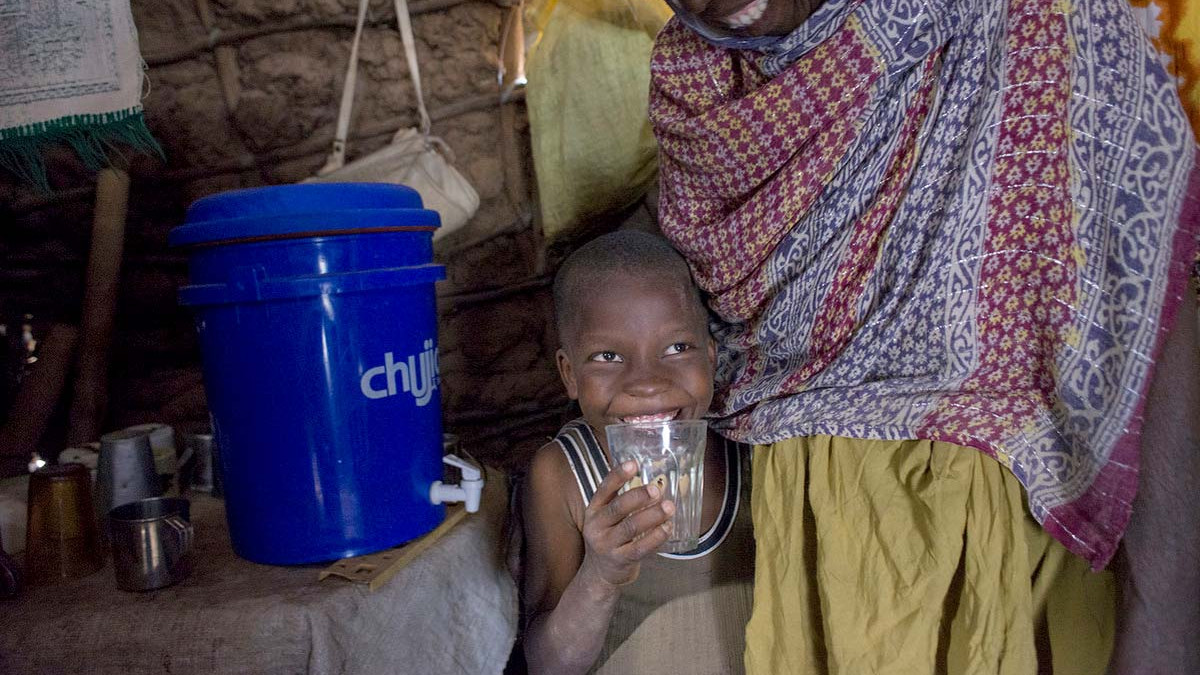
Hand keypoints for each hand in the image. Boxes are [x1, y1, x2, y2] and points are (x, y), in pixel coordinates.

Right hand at [578, 460, 674, 588]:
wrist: (600, 573)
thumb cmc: (610, 538)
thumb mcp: (607, 518)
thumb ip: (623, 502)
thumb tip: (655, 481)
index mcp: (594, 510)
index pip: (604, 489)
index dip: (618, 475)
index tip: (634, 464)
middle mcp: (596, 526)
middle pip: (618, 508)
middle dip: (638, 496)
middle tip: (657, 489)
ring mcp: (606, 545)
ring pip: (630, 528)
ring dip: (652, 516)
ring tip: (669, 507)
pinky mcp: (619, 560)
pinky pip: (640, 549)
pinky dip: (656, 538)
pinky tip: (667, 528)